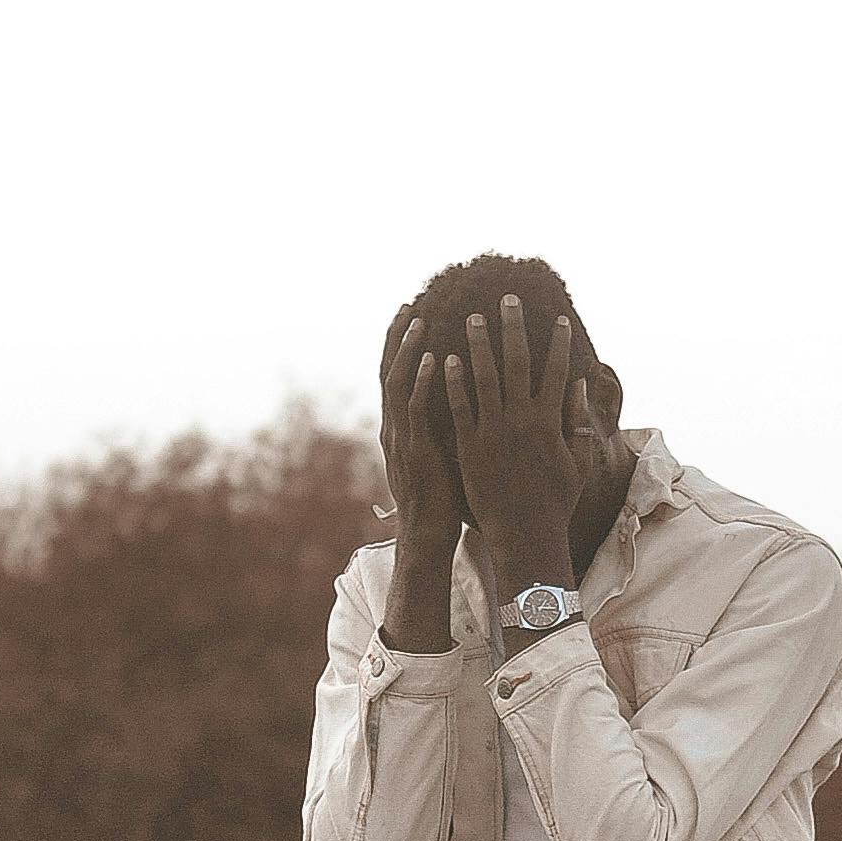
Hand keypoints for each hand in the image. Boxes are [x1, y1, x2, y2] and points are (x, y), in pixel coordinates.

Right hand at [377, 297, 467, 650]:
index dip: (401, 346)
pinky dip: (423, 381)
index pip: (395, 376)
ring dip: (409, 349)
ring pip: (398, 382)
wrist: (427, 537)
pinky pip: (416, 409)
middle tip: (411, 303)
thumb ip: (435, 429)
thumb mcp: (434, 457)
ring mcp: (402, 438)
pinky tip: (435, 357)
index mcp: (398, 427)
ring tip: (420, 319)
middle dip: (398, 337)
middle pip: (389, 370)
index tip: (413, 315)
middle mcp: (394, 427)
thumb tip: (452, 406)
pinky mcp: (416, 451)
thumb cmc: (439, 501)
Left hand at [444, 294, 591, 595]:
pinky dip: (454, 382)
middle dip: (514, 328)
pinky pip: (460, 407)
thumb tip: (579, 385)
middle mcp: (522, 420)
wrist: (525, 534)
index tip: (559, 319)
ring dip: (479, 344)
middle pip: (518, 363)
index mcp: (550, 422)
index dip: (558, 344)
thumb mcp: (578, 464)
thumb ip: (578, 423)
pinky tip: (447, 358)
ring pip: (485, 377)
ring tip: (473, 317)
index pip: (556, 371)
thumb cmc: (554, 502)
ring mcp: (495, 432)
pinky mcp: (470, 446)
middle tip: (508, 299)